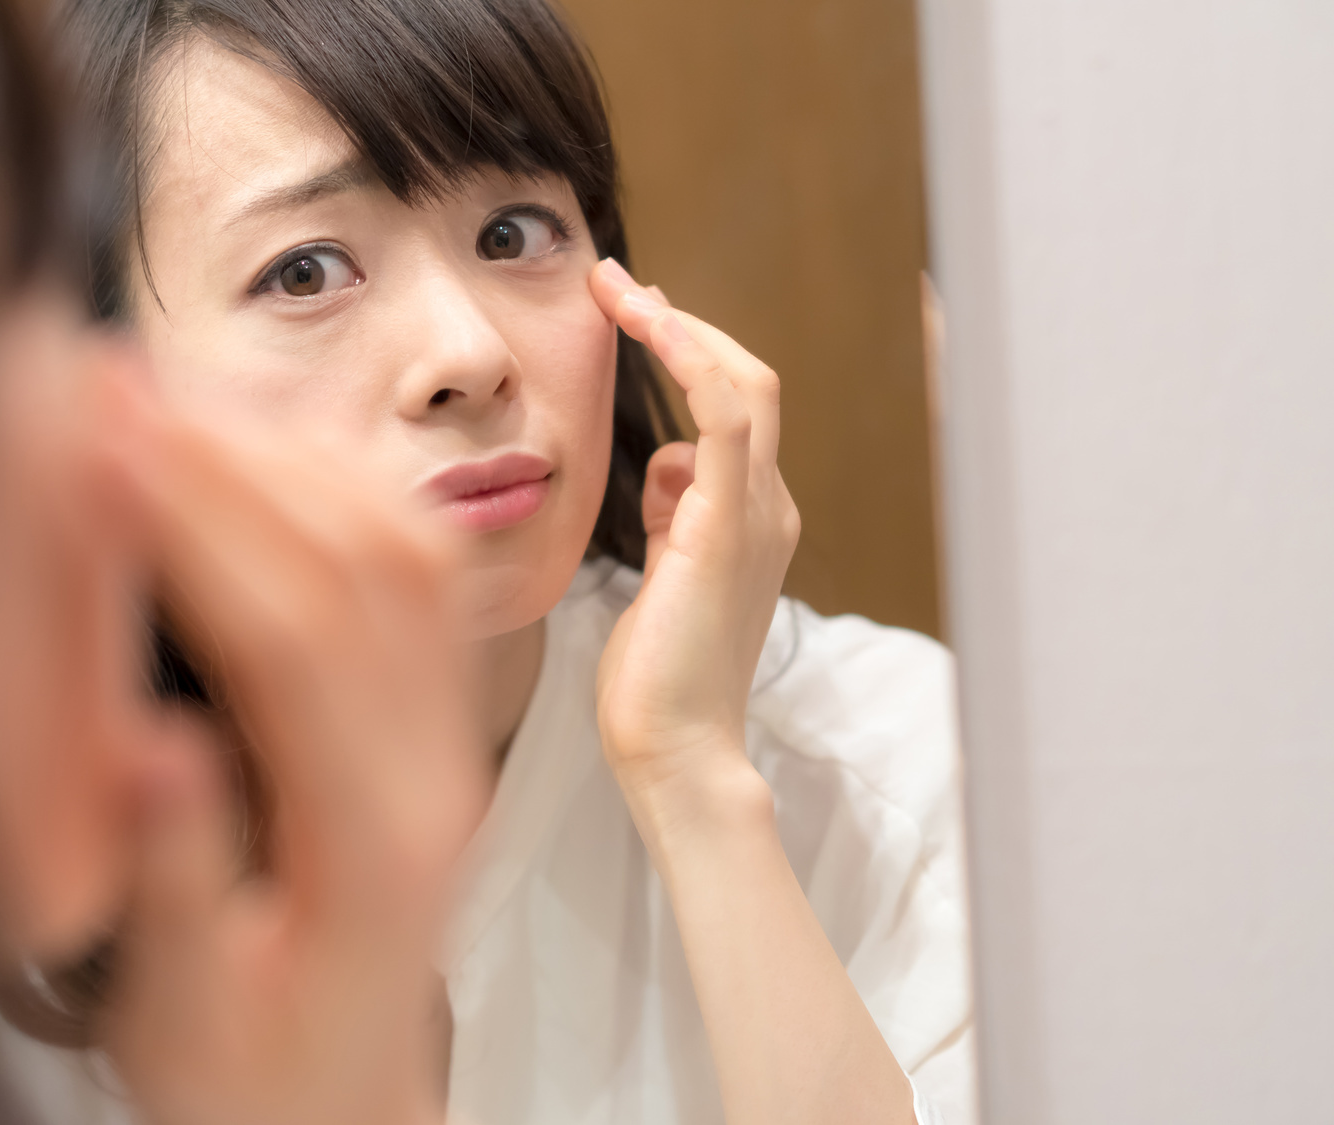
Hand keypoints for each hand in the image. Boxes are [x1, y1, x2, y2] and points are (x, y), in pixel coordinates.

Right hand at [102, 401, 483, 1124]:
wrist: (344, 1109)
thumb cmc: (258, 1077)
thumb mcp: (188, 1012)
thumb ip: (178, 881)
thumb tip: (154, 742)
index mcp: (375, 842)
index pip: (294, 638)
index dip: (199, 524)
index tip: (102, 440)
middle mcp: (435, 769)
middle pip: (360, 564)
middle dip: (236, 455)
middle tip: (122, 380)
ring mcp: (449, 737)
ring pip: (404, 550)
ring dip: (292, 454)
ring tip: (176, 395)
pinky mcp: (437, 722)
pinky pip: (417, 574)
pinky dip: (340, 491)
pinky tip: (267, 454)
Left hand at [588, 259, 799, 809]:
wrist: (674, 748)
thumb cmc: (657, 677)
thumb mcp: (666, 576)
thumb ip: (674, 517)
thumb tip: (664, 470)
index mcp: (751, 519)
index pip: (734, 410)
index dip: (688, 352)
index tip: (632, 313)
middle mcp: (768, 507)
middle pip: (747, 381)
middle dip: (682, 322)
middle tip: (617, 284)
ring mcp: (757, 514)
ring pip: (741, 384)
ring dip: (676, 326)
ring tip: (614, 291)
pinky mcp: (727, 525)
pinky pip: (719, 415)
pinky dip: (687, 356)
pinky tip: (642, 322)